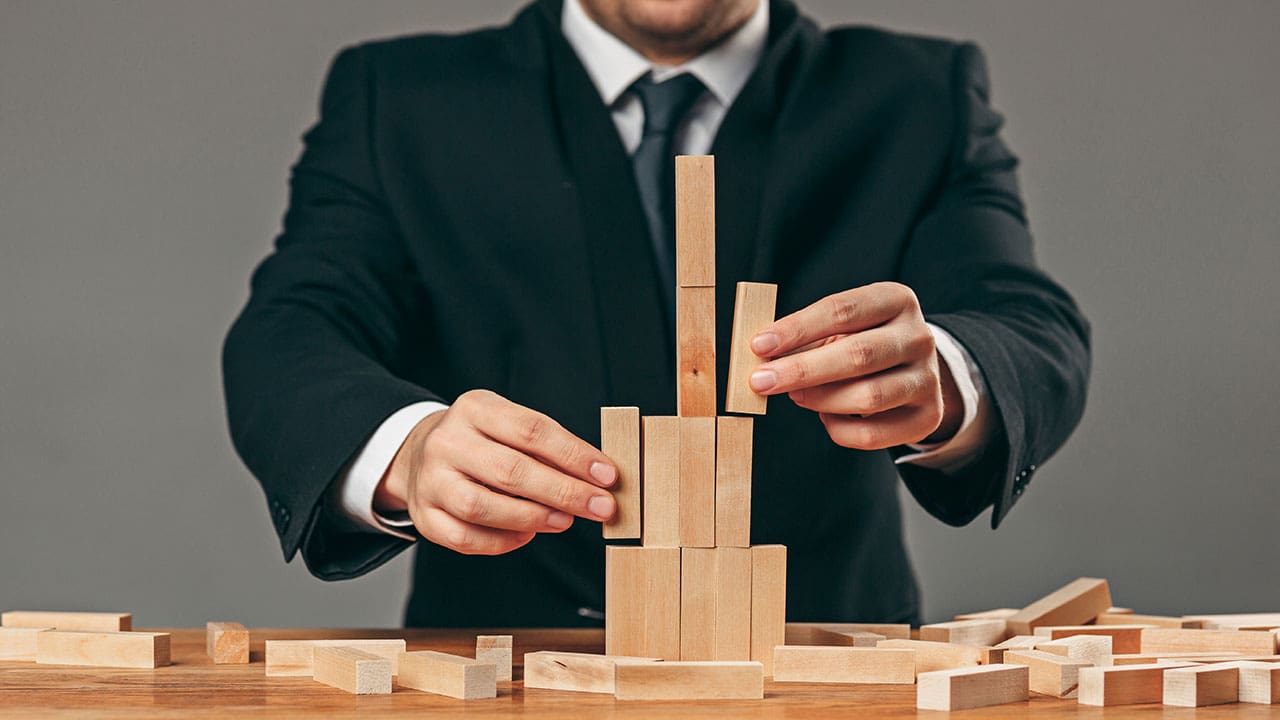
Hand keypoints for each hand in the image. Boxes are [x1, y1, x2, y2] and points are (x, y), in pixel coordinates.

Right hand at [373, 390, 617, 554]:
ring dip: (533, 517)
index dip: (574, 455)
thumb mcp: (508, 423)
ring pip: (481, 507)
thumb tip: (596, 477)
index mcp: (474, 408)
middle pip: (510, 470)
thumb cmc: (482, 440)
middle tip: (600, 506)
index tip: (607, 475)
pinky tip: (527, 535)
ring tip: (565, 521)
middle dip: (564, 492)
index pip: (531, 430)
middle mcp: (447, 442)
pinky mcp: (424, 515)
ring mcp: (430, 480)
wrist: (420, 452)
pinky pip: (464, 537)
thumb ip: (546, 446)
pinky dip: (501, 541)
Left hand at [748, 282, 962, 449]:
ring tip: (796, 395)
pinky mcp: (928, 417)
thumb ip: (805, 338)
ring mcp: (928, 378)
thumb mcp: (841, 328)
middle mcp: (919, 337)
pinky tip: (826, 415)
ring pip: (868, 397)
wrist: (913, 372)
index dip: (797, 328)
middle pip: (858, 355)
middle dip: (801, 370)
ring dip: (819, 400)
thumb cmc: (863, 343)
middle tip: (761, 381)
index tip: (759, 345)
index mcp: (896, 300)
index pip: (842, 310)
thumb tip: (762, 357)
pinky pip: (872, 434)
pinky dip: (838, 429)